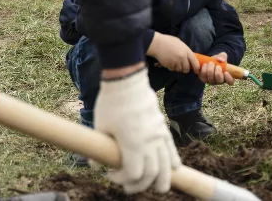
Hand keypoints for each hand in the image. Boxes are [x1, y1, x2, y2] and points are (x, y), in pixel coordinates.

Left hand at [94, 67, 180, 193]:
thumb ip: (100, 150)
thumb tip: (97, 165)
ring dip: (163, 179)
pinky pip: (172, 149)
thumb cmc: (110, 104)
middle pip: (152, 174)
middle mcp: (150, 142)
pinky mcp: (162, 128)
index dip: (122, 180)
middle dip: (140, 185)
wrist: (127, 81)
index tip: (110, 173)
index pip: (134, 174)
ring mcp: (159, 135)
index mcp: (133, 144)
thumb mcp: (100, 128)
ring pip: (167, 165)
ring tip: (160, 189)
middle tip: (128, 185)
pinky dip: (173, 161)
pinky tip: (174, 170)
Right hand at [147, 33, 199, 73]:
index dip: (196, 67)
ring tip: (173, 61)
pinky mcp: (169, 65)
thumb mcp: (180, 43)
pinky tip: (169, 61)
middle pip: (187, 68)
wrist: (157, 44)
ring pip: (179, 69)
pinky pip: (172, 69)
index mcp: (186, 51)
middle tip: (183, 66)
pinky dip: (171, 67)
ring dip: (177, 67)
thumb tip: (188, 57)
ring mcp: (176, 62)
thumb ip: (185, 50)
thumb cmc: (168, 41)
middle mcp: (182, 57)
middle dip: (185, 69)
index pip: (195, 61)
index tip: (196, 70)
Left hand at [198, 52, 234, 85]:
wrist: (209, 60)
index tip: (226, 72)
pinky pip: (203, 77)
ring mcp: (211, 81)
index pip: (230, 82)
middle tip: (217, 65)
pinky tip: (204, 64)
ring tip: (210, 63)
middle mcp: (219, 81)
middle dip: (218, 73)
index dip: (229, 78)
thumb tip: (221, 60)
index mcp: (226, 76)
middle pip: (219, 81)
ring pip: (211, 79)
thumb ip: (223, 56)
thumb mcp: (222, 56)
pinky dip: (204, 70)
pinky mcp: (204, 79)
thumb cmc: (218, 60)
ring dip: (210, 70)